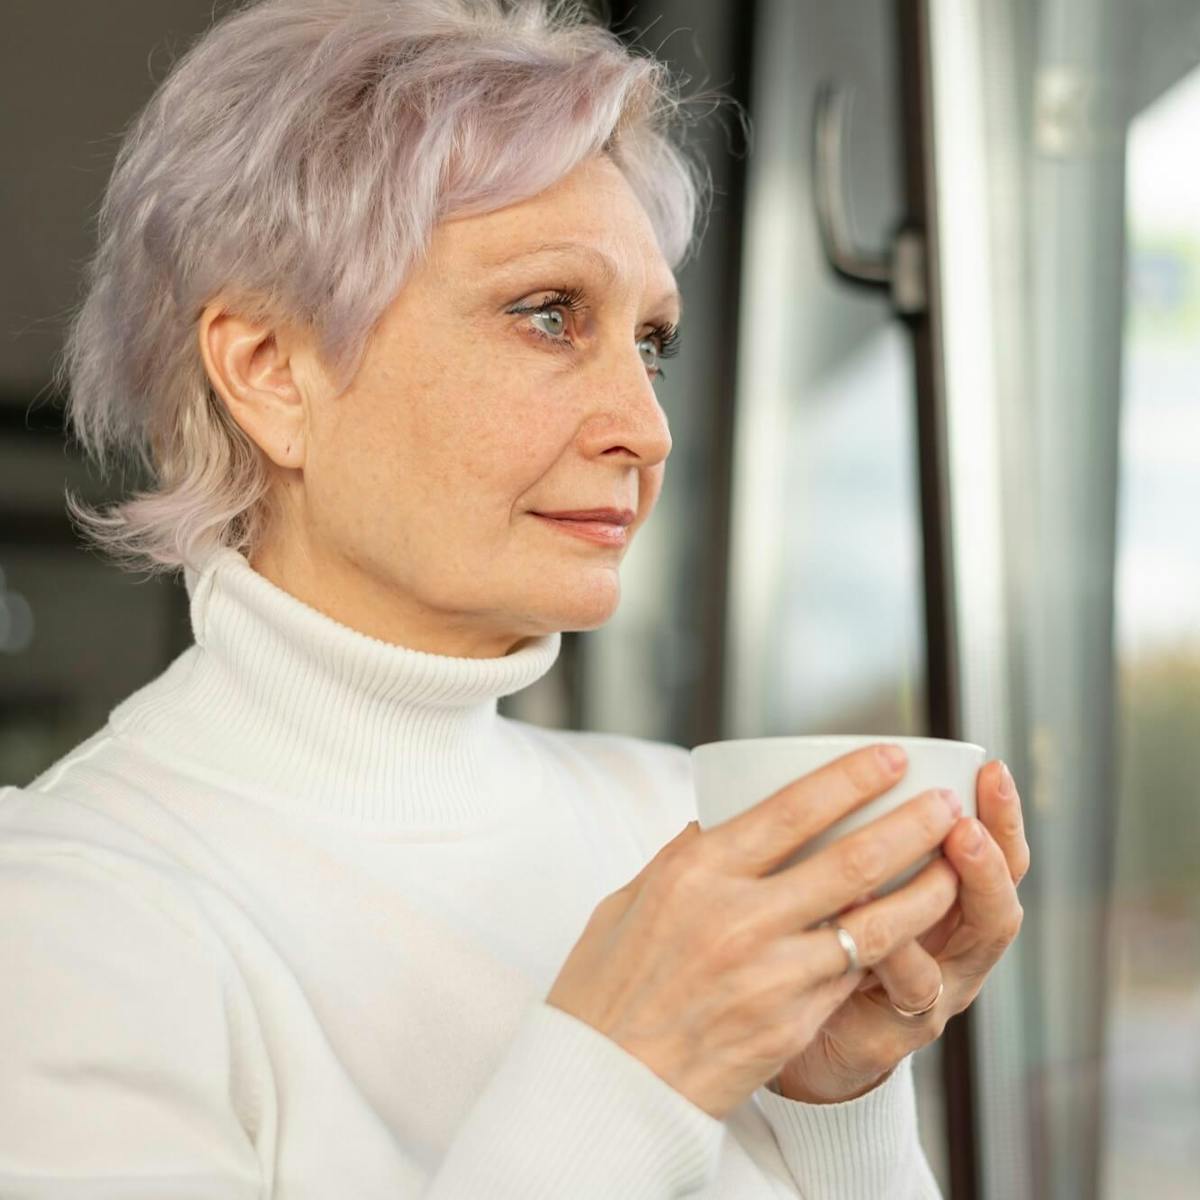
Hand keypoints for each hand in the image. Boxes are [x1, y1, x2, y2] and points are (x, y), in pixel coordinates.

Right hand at [544, 744, 960, 1120]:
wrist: (605, 1086)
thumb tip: (721, 822)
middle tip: (948, 801)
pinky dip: (890, 947)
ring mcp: (771, 974)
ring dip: (927, 890)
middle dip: (913, 824)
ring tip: (959, 864)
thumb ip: (682, 858)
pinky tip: (915, 929)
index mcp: (696, 873)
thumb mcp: (629, 901)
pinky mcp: (791, 1024)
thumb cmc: (607, 988)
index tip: (892, 756)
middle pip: (851, 860)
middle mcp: (739, 917)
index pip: (791, 810)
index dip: (852, 778)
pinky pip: (853, 974)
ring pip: (875, 924)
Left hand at [771, 758, 1029, 1103]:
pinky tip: (868, 915)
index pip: (994, 854)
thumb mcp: (837, 884)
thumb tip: (818, 763)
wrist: (791, 1043)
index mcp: (947, 907)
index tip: (990, 768)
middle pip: (998, 899)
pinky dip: (896, 949)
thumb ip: (839, 837)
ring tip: (955, 845)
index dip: (1000, 814)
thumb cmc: (816, 948)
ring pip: (972, 944)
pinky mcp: (899, 1031)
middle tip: (969, 818)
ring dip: (963, 889)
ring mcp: (935, 992)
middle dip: (993, 852)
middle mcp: (954, 951)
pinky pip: (910, 987)